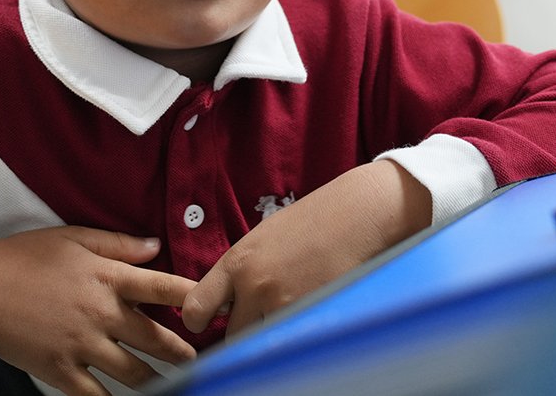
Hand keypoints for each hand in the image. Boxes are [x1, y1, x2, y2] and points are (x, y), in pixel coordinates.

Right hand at [0, 226, 197, 395]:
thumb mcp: (75, 238)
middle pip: (155, 338)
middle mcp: (100, 313)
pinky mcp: (60, 370)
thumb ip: (118, 245)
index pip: (162, 287)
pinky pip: (94, 395)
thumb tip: (155, 247)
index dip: (193, 297)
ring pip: (132, 371)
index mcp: (107, 277)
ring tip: (177, 384)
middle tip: (202, 358)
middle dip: (183, 351)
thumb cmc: (26, 256)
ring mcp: (81, 345)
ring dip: (159, 380)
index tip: (215, 306)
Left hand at [182, 160, 430, 336]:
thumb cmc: (314, 221)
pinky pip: (292, 339)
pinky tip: (309, 311)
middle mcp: (255, 285)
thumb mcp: (264, 238)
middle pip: (232, 336)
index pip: (196, 309)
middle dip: (244, 332)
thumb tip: (224, 303)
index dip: (198, 321)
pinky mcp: (312, 315)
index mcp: (238, 261)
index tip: (206, 322)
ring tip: (291, 308)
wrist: (359, 213)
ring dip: (272, 333)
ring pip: (263, 342)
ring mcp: (285, 303)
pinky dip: (297, 333)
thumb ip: (241, 271)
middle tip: (260, 317)